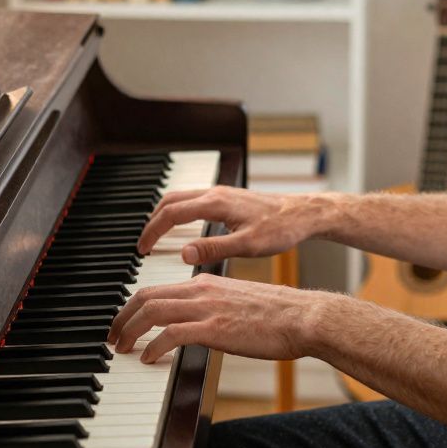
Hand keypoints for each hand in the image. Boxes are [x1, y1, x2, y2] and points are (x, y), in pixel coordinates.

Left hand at [107, 273, 332, 363]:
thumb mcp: (238, 303)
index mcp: (205, 282)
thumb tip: (198, 324)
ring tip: (121, 348)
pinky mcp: (214, 328)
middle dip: (122, 317)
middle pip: (145, 296)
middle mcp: (201, 290)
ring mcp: (206, 308)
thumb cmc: (278, 314)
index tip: (124, 322)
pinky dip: (153, 346)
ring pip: (151, 311)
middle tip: (112, 336)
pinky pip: (170, 335)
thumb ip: (214, 308)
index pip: (156, 288)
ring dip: (129, 331)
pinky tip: (148, 358)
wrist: (302, 317)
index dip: (133, 306)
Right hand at [138, 186, 330, 264]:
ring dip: (164, 214)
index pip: (171, 214)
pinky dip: (179, 211)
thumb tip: (182, 255)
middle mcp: (215, 193)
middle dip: (153, 222)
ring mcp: (222, 192)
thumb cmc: (281, 229)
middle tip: (143, 244)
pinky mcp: (229, 197)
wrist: (304, 214)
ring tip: (156, 235)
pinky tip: (183, 226)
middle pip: (170, 201)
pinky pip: (193, 199)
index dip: (152, 232)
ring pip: (181, 197)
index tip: (142, 249)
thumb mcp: (247, 245)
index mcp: (215, 203)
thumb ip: (213, 249)